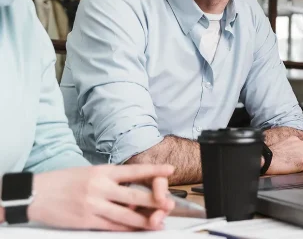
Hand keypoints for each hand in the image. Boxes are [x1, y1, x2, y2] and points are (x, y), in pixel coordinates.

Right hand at [28, 164, 174, 230]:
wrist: (35, 194)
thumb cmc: (62, 181)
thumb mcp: (88, 172)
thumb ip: (110, 181)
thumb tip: (131, 193)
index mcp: (102, 171)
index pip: (134, 171)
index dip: (154, 171)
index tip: (170, 170)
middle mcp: (100, 187)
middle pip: (135, 196)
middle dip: (155, 201)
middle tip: (170, 205)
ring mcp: (93, 205)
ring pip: (126, 215)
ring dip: (143, 220)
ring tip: (157, 223)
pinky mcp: (86, 221)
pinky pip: (111, 226)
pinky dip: (125, 229)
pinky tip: (135, 230)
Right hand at [266, 136, 302, 174]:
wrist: (268, 160)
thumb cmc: (272, 155)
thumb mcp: (284, 146)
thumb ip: (292, 148)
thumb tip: (296, 154)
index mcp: (296, 139)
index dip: (300, 156)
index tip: (296, 160)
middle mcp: (302, 143)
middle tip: (295, 165)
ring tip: (294, 167)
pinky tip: (294, 169)